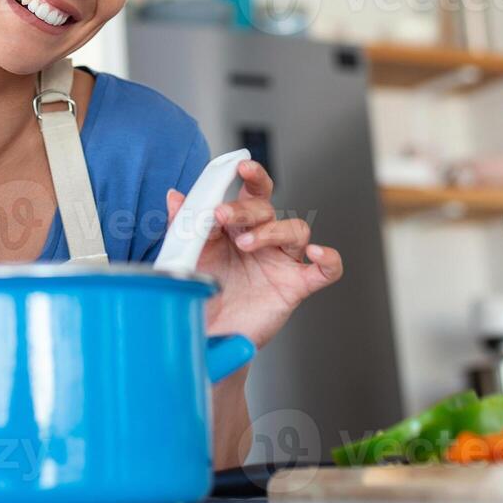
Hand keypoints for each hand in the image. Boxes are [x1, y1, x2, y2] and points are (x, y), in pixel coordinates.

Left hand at [165, 160, 342, 350]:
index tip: (240, 167)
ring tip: (246, 244)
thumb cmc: (201, 293)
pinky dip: (328, 259)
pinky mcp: (296, 286)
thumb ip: (183, 226)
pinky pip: (324, 270)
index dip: (250, 177)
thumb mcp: (188, 256)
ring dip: (272, 231)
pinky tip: (317, 253)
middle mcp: (263, 238)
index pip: (250, 193)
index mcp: (238, 226)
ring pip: (295, 229)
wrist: (207, 335)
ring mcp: (281, 261)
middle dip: (246, 208)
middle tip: (223, 215)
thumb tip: (174, 196)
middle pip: (267, 209)